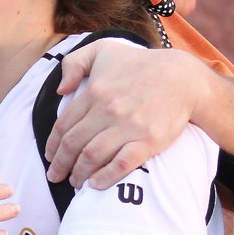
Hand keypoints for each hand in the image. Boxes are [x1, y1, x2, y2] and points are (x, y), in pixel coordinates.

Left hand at [44, 41, 202, 189]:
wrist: (184, 78)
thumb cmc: (140, 63)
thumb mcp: (103, 50)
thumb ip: (74, 63)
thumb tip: (60, 90)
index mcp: (94, 92)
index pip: (63, 125)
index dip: (52, 145)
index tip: (49, 157)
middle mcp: (107, 110)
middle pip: (73, 144)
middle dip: (60, 164)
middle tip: (56, 176)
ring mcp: (128, 127)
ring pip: (92, 156)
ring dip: (79, 173)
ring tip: (75, 182)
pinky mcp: (148, 141)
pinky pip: (121, 164)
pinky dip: (105, 177)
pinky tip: (95, 185)